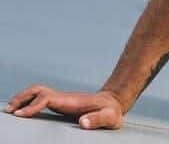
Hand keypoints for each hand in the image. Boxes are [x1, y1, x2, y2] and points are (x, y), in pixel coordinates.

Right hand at [5, 85, 123, 129]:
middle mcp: (64, 98)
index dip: (32, 106)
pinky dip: (28, 104)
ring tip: (10, 110)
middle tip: (8, 111)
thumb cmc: (112, 112)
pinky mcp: (61, 104)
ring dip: (22, 99)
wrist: (114, 103)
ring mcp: (62, 100)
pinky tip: (22, 112)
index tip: (20, 115)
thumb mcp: (109, 117)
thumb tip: (82, 123)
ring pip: (38, 93)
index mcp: (71, 101)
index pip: (47, 98)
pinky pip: (40, 100)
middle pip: (38, 90)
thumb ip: (97, 119)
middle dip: (22, 98)